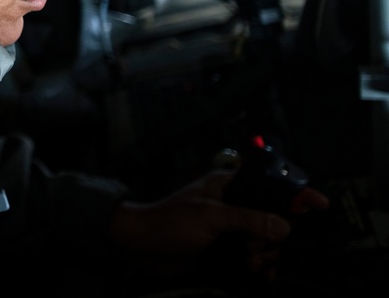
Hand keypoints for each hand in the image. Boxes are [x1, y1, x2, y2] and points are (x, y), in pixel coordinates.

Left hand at [106, 169, 328, 279]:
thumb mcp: (210, 218)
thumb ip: (249, 219)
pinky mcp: (224, 248)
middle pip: (273, 219)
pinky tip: (260, 275)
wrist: (140, 246)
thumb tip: (283, 226)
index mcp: (228, 186)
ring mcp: (229, 227)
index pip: (270, 184)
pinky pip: (253, 256)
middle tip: (257, 249)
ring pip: (265, 241)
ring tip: (250, 263)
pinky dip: (260, 266)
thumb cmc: (167, 222)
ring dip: (265, 255)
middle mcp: (231, 204)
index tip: (320, 205)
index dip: (296, 193)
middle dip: (274, 237)